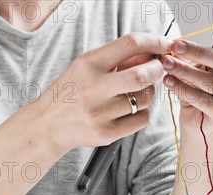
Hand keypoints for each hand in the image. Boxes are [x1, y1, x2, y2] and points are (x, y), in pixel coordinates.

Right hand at [34, 33, 171, 153]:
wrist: (48, 124)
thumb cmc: (72, 91)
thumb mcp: (88, 67)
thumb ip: (118, 59)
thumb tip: (151, 52)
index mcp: (89, 64)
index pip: (130, 44)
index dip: (154, 42)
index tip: (164, 45)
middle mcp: (94, 88)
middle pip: (142, 75)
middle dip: (157, 70)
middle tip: (158, 69)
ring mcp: (100, 112)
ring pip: (145, 99)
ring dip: (149, 93)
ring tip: (137, 92)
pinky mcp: (107, 133)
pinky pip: (141, 119)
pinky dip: (142, 113)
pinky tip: (130, 110)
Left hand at [161, 0, 212, 133]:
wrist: (198, 123)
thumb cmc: (198, 90)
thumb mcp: (198, 66)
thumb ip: (194, 53)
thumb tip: (176, 43)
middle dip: (198, 52)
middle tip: (175, 45)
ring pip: (212, 82)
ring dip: (186, 72)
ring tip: (166, 65)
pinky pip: (204, 100)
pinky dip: (184, 90)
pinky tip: (170, 82)